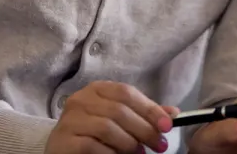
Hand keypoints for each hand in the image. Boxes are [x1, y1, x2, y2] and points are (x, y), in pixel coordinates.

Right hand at [45, 80, 177, 153]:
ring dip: (129, 143)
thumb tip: (173, 113)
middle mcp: (81, 99)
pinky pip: (92, 146)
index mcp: (97, 89)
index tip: (168, 125)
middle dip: (144, 129)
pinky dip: (110, 153)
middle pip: (119, 110)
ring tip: (139, 153)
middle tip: (160, 145)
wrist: (63, 150)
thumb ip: (143, 115)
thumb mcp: (119, 120)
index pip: (127, 93)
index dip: (149, 108)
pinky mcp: (63, 141)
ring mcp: (70, 119)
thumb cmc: (93, 133)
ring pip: (107, 127)